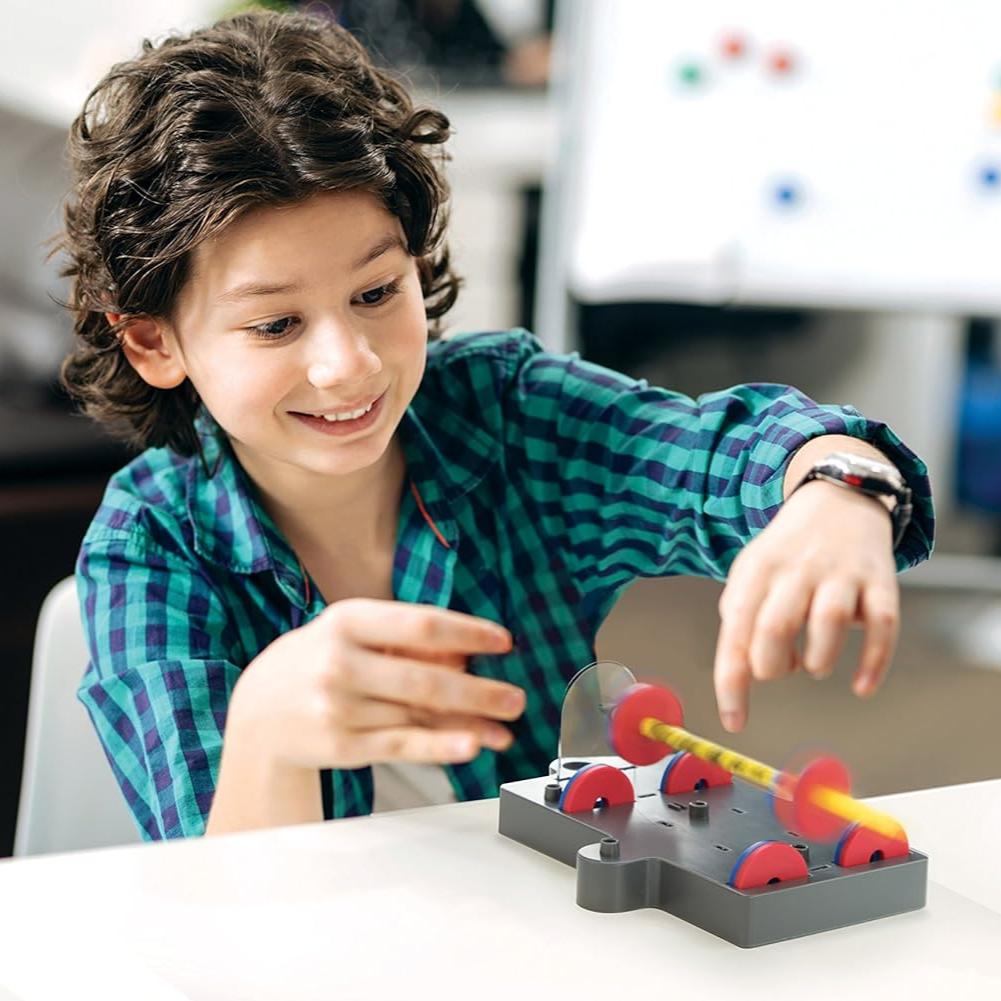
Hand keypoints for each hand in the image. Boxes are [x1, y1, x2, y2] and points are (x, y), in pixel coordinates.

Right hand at [229, 598, 522, 769]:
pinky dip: (440, 746)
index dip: (468, 633)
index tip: (503, 642)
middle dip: (480, 692)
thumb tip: (465, 658)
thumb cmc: (319, 661)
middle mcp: (340, 661)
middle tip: (516, 699)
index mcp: (348, 620)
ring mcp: (337, 706)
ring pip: (418, 716)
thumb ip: (405, 642)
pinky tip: (471, 744)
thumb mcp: (355, 635)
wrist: (258, 709)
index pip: (421, 625)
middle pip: (425, 679)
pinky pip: (401, 745)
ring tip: (504, 728)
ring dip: (470, 724)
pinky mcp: (340, 744)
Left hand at [713, 481, 898, 731]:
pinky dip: (873, 663)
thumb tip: (739, 669)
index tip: (735, 721)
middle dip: (773, 666)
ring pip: (828, 622)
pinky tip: (861, 685)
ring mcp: (841, 574)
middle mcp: (797, 569)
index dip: (733, 682)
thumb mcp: (751, 572)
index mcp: (757, 570)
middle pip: (775, 626)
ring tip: (813, 664)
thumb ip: (739, 616)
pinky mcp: (880, 582)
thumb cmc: (788, 553)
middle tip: (780, 669)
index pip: (735, 630)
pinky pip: (882, 626)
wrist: (840, 499)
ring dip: (818, 661)